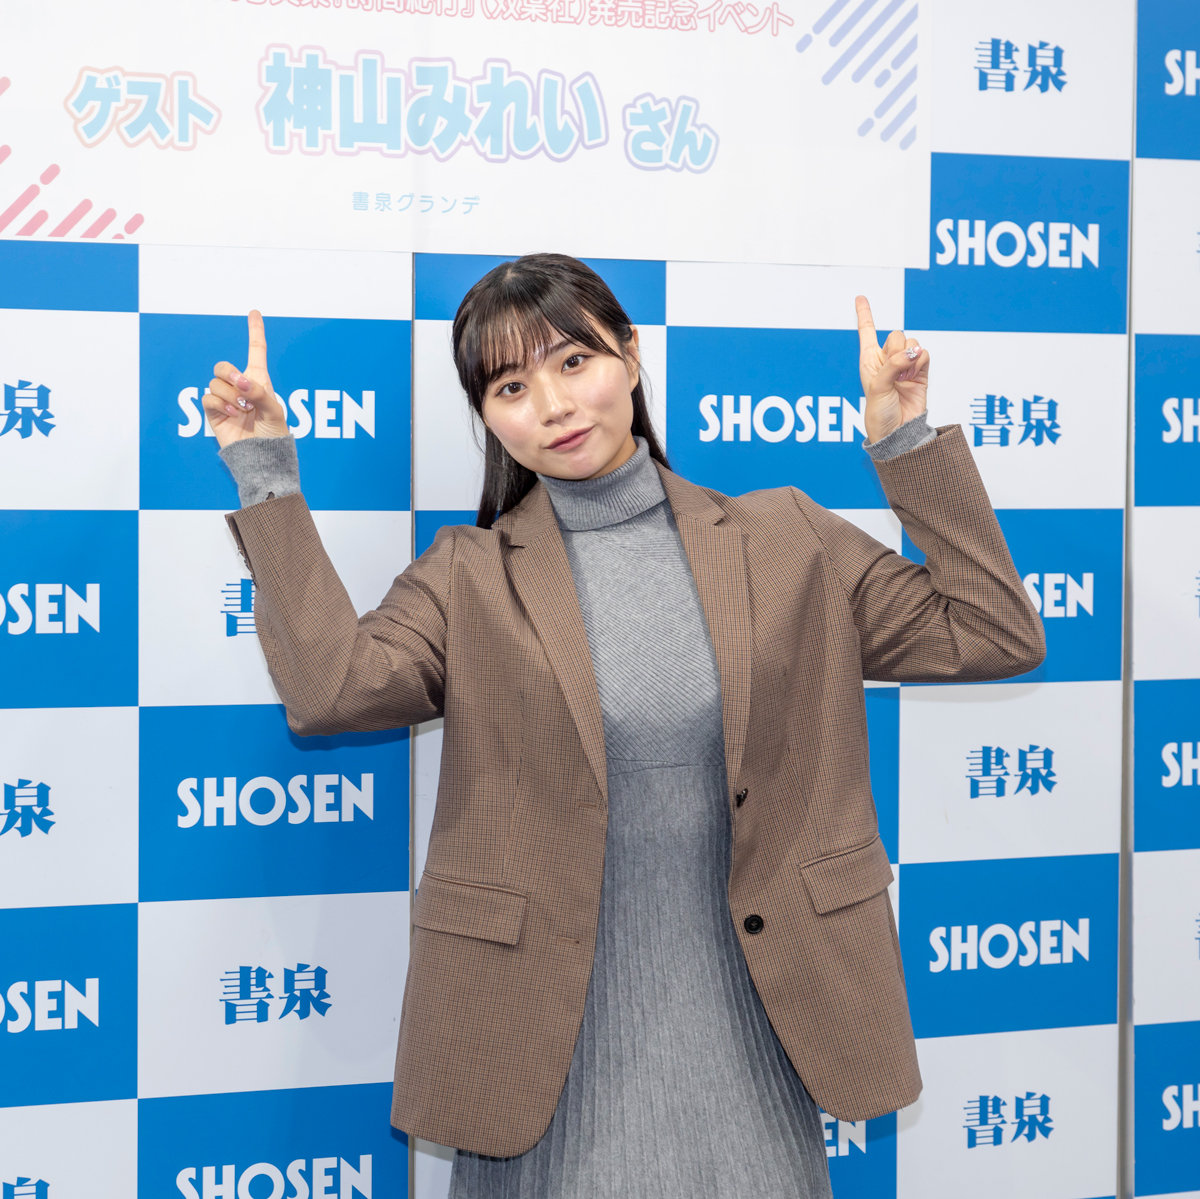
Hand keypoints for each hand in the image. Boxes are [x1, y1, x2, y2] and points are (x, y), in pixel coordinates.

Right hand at [203, 310, 290, 448]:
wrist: (262, 457)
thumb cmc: (273, 435)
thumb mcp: (275, 411)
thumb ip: (259, 393)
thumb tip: (240, 382)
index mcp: (259, 381)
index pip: (256, 351)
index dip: (255, 332)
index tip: (254, 312)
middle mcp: (241, 387)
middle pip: (223, 366)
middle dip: (230, 373)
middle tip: (242, 388)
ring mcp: (226, 399)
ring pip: (215, 382)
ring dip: (230, 396)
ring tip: (243, 411)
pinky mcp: (214, 412)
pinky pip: (208, 398)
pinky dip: (221, 405)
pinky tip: (233, 415)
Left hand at [855, 295, 928, 444]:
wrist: (898, 432)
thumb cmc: (879, 414)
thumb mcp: (877, 387)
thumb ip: (892, 365)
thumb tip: (914, 352)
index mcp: (868, 361)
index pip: (867, 333)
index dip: (865, 315)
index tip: (860, 297)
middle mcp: (886, 361)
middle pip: (896, 335)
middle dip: (896, 350)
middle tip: (893, 371)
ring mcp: (904, 365)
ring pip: (912, 343)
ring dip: (909, 358)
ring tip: (904, 378)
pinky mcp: (921, 372)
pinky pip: (924, 354)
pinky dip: (921, 362)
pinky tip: (914, 376)